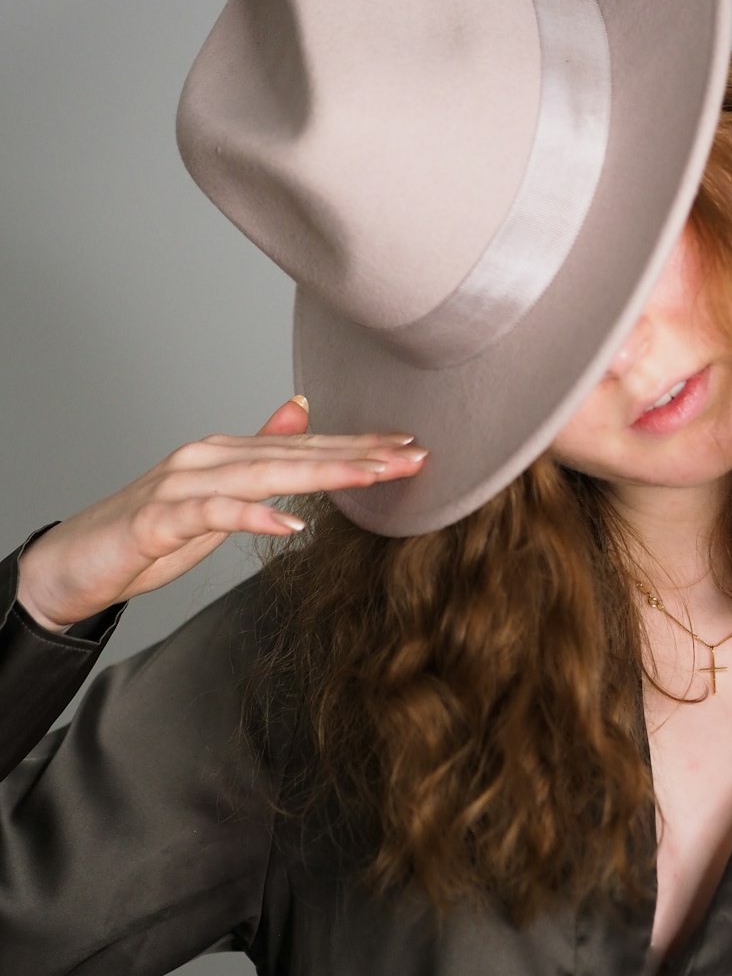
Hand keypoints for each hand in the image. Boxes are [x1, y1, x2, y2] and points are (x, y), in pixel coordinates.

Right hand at [15, 397, 427, 629]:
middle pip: (296, 455)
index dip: (359, 447)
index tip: (410, 448)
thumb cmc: (148, 532)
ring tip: (372, 478)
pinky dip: (253, 517)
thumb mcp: (217, 496)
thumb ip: (260, 456)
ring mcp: (182, 483)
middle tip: (413, 457)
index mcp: (228, 454)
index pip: (305, 448)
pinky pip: (213, 514)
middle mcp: (209, 457)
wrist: (73, 563)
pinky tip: (292, 525)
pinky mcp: (159, 519)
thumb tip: (302, 412)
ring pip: (264, 475)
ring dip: (321, 474)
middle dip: (359, 455)